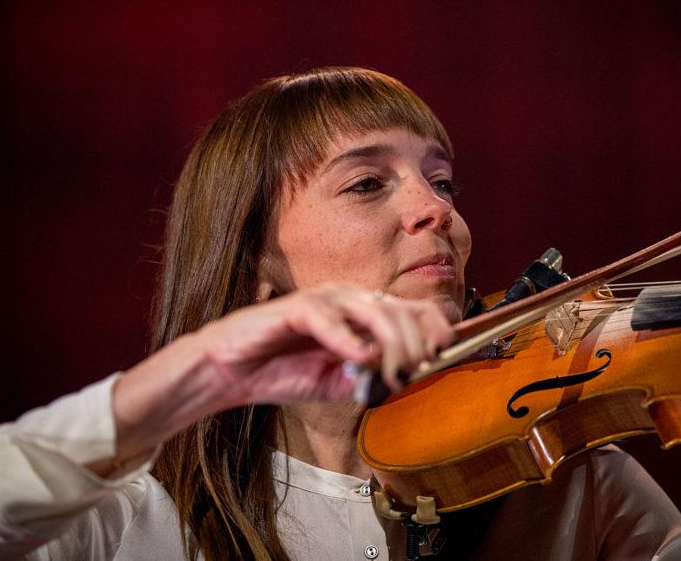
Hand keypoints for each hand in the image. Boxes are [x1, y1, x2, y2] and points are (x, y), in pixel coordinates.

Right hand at [199, 283, 454, 405]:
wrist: (234, 372)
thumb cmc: (284, 371)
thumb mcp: (339, 383)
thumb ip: (370, 379)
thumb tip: (405, 379)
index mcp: (364, 312)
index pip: (414, 309)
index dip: (436, 327)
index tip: (446, 353)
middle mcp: (350, 298)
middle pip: (401, 311)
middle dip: (415, 346)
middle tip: (409, 376)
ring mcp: (324, 299)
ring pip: (375, 311)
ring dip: (390, 345)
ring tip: (391, 374)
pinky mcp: (297, 308)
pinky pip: (330, 319)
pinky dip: (348, 340)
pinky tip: (358, 359)